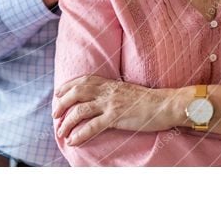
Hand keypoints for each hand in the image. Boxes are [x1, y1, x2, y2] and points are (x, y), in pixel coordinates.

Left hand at [52, 75, 176, 146]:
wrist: (164, 104)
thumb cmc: (148, 100)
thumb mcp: (125, 91)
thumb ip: (111, 92)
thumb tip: (99, 100)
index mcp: (109, 83)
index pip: (82, 80)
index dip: (67, 86)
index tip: (58, 93)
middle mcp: (107, 91)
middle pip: (76, 93)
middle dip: (62, 103)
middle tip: (55, 115)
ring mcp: (110, 104)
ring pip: (80, 110)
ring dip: (67, 122)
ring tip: (61, 132)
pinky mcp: (115, 117)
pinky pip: (92, 126)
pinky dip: (80, 134)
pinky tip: (73, 140)